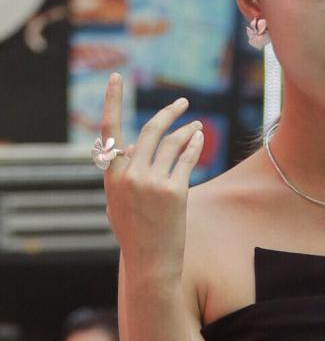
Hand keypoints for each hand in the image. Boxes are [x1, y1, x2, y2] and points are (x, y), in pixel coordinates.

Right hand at [101, 73, 203, 277]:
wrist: (150, 261)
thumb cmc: (134, 231)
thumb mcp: (119, 201)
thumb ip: (124, 172)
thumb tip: (134, 146)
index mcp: (112, 176)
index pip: (109, 130)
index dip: (113, 101)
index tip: (117, 78)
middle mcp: (131, 175)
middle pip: (151, 131)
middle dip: (168, 113)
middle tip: (181, 103)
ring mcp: (153, 182)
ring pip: (172, 143)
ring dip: (186, 130)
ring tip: (196, 125)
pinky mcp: (175, 191)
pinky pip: (186, 159)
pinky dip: (194, 146)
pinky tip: (199, 138)